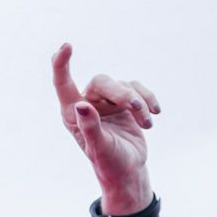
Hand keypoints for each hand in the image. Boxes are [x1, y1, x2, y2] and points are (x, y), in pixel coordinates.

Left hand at [51, 43, 157, 213]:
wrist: (128, 170)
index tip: (66, 46)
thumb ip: (90, 127)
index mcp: (72, 114)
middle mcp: (87, 104)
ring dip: (138, 102)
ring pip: (123, 85)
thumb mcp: (99, 148)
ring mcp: (106, 102)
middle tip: (138, 108)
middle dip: (122, 93)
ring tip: (147, 123)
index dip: (61, 64)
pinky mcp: (125, 103)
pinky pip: (137, 89)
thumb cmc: (108, 162)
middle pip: (102, 82)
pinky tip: (155, 113)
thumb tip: (80, 105)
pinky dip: (148, 99)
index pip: (63, 84)